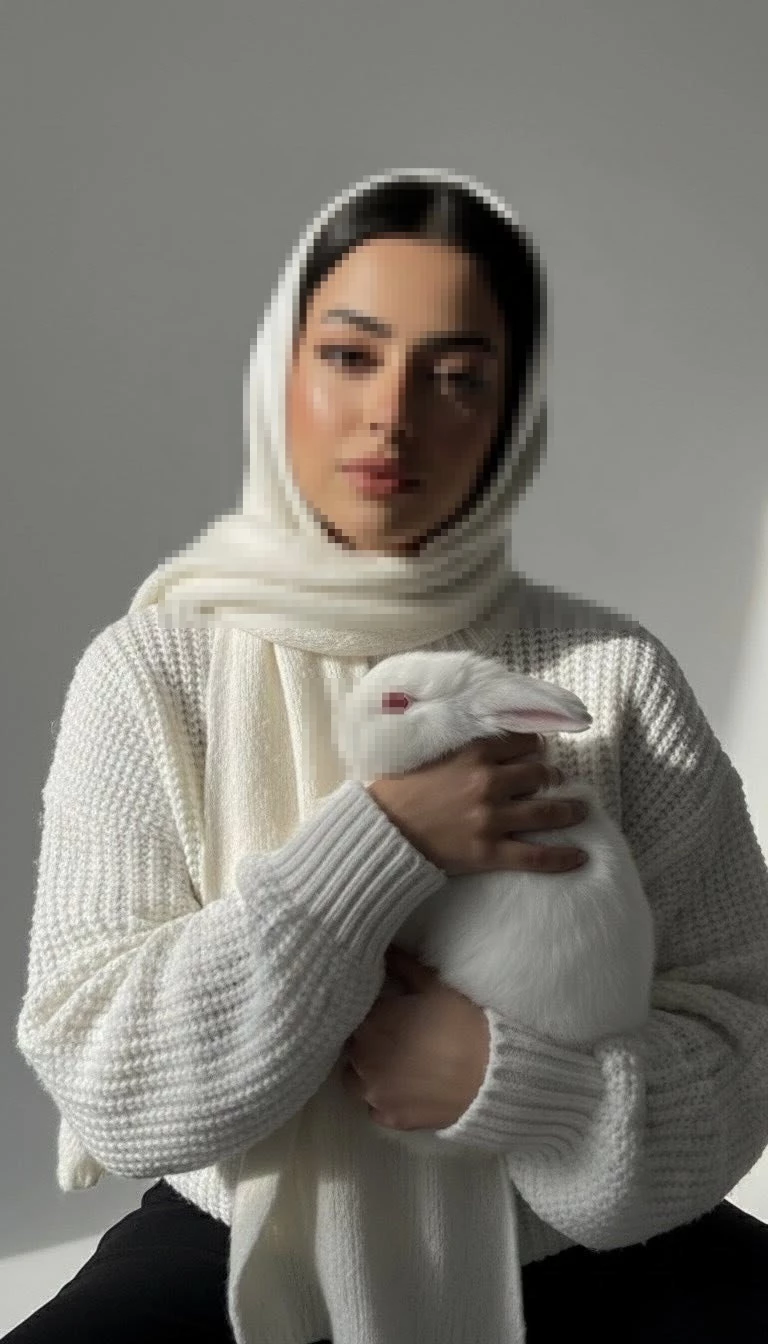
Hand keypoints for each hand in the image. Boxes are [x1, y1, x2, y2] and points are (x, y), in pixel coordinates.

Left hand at [340, 945, 490, 1130]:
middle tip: (391, 1034)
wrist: (491, 1075)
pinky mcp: (391, 1120)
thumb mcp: (434, 986)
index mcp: (369, 1022)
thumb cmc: (462, 1024)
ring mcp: (374, 1094)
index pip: (351, 1013)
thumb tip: (385, 948)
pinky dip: (383, 1099)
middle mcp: (361, 1060)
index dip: (367, 1011)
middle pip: (351, 1047)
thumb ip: (404, 966)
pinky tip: (402, 1090)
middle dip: (365, 1040)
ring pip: (355, 1080)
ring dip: (367, 1070)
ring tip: (393, 1063)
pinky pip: (375, 1109)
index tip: (382, 1009)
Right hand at [367, 733, 588, 876]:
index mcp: (473, 752)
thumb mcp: (426, 753)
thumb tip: (480, 739)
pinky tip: (580, 857)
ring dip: (569, 809)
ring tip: (581, 810)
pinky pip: (536, 856)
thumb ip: (457, 745)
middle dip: (551, 775)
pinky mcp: (489, 852)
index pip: (522, 742)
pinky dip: (562, 857)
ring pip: (546, 810)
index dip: (533, 747)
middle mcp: (488, 781)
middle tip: (555, 779)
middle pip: (539, 773)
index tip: (537, 751)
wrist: (379, 830)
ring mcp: (491, 818)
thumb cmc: (395, 790)